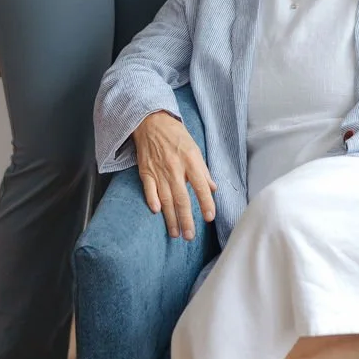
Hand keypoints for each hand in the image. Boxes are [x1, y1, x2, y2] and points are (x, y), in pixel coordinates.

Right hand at [133, 111, 216, 240]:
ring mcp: (159, 170)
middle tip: (190, 236)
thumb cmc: (176, 135)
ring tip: (176, 233)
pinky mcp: (145, 171)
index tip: (210, 218)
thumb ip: (203, 170)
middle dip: (186, 219)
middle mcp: (175, 167)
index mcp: (190, 160)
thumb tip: (213, 188)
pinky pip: (149, 189)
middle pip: (182, 198)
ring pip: (165, 199)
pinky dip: (152, 200)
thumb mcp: (195, 148)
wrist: (151, 122)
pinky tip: (156, 212)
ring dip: (170, 218)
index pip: (201, 186)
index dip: (206, 203)